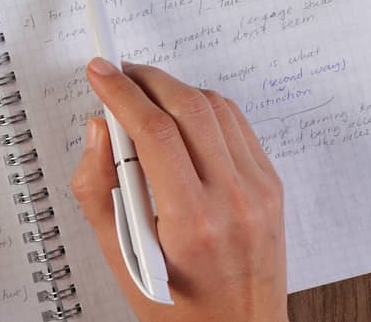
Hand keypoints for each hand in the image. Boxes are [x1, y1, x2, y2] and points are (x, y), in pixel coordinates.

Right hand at [71, 59, 288, 321]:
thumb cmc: (177, 309)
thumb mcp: (122, 261)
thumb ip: (98, 191)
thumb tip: (99, 129)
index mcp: (193, 224)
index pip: (155, 133)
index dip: (122, 93)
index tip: (100, 72)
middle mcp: (235, 201)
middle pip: (188, 108)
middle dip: (147, 80)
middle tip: (117, 75)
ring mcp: (260, 191)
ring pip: (216, 108)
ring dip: (175, 89)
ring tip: (144, 94)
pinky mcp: (272, 186)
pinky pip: (238, 126)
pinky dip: (205, 108)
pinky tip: (181, 115)